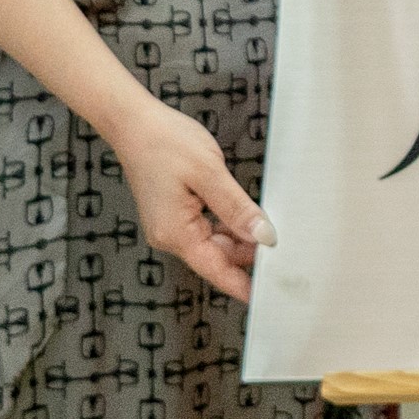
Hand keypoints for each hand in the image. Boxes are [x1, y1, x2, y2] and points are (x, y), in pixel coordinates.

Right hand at [101, 95, 272, 300]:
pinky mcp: (174, 212)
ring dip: (240, 239)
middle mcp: (170, 235)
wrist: (134, 123)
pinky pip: (206, 228)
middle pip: (216, 257)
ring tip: (272, 234)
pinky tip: (248, 217)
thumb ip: (237, 208)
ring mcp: (170, 225)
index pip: (216, 270)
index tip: (268, 295)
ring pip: (214, 242)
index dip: (243, 284)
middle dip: (248, 258)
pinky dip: (228, 226)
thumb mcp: (209, 174)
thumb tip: (263, 236)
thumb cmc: (165, 143)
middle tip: (284, 255)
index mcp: (175, 233)